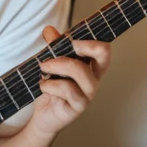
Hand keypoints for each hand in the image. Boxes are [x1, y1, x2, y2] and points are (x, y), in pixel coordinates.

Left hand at [28, 25, 111, 139]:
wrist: (44, 116)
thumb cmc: (51, 90)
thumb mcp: (51, 65)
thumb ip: (53, 48)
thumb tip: (49, 30)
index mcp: (91, 68)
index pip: (103, 50)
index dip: (92, 41)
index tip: (71, 40)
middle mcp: (93, 80)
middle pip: (102, 56)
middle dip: (82, 46)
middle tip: (62, 47)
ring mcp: (87, 94)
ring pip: (80, 71)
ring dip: (56, 66)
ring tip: (43, 69)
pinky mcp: (77, 107)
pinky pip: (66, 89)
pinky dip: (49, 84)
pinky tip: (43, 86)